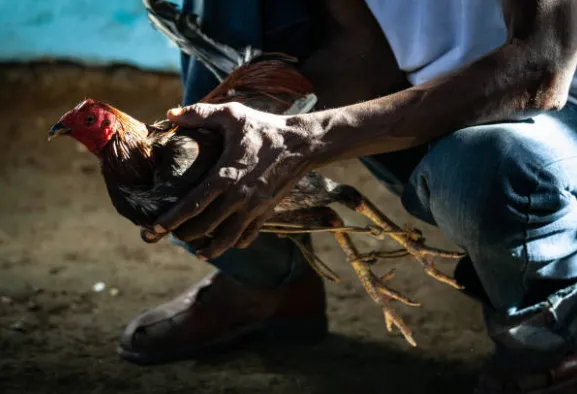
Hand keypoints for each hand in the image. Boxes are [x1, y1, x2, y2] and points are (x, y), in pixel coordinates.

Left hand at [145, 102, 319, 258]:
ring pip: (228, 238)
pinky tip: (228, 244)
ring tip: (198, 252)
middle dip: (185, 235)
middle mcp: (238, 197)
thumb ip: (200, 115)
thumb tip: (170, 113)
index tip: (155, 228)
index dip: (171, 219)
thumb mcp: (232, 114)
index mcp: (225, 175)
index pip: (192, 204)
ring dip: (211, 248)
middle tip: (170, 236)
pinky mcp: (267, 211)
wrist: (302, 144)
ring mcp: (254, 208)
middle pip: (205, 226)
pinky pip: (249, 235)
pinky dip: (236, 243)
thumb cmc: (265, 128)